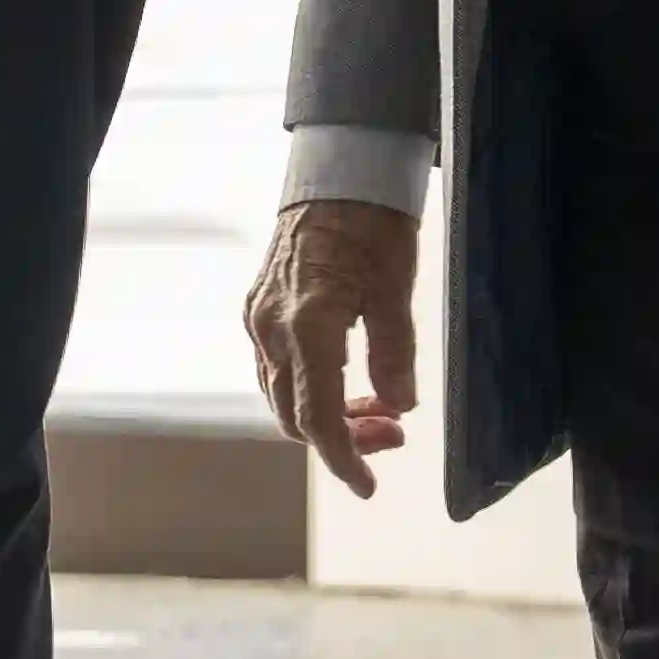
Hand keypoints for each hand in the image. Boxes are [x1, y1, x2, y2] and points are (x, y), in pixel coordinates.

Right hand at [244, 198, 420, 495]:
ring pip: (282, 394)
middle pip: (295, 415)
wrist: (338, 172)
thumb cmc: (372, 224)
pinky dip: (308, 387)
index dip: (344, 460)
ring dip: (325, 413)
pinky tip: (345, 379)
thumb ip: (394, 355)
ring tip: (377, 409)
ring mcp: (259, 318)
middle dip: (342, 437)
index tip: (368, 485)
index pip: (318, 419)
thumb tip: (399, 407)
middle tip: (393, 432)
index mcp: (306, 328)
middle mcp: (271, 329)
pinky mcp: (259, 307)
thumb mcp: (396, 291)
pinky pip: (276, 367)